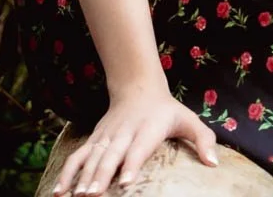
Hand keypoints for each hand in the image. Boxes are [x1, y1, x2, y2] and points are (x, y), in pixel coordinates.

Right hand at [52, 79, 218, 193]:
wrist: (138, 87)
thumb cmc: (167, 111)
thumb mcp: (188, 119)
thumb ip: (203, 140)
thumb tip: (214, 164)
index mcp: (148, 127)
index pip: (139, 147)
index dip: (131, 163)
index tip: (125, 182)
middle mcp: (125, 131)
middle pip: (112, 154)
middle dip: (101, 175)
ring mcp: (107, 135)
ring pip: (92, 155)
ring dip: (82, 176)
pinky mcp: (95, 139)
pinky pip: (79, 156)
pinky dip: (68, 172)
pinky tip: (58, 192)